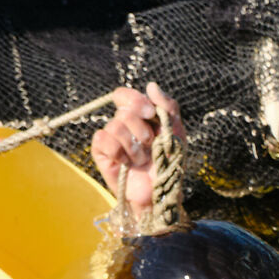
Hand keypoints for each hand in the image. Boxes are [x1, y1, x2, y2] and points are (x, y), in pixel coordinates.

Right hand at [91, 85, 183, 217]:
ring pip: (114, 126)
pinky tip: (126, 163)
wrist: (162, 192)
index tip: (150, 113)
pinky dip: (118, 151)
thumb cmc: (170, 163)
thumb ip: (168, 107)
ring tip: (142, 159)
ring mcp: (111, 139)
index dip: (134, 100)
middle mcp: (123, 125)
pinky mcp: (102, 154)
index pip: (124, 96)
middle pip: (123, 111)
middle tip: (150, 143)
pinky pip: (102, 139)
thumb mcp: (176, 133)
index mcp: (138, 117)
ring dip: (133, 145)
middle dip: (141, 128)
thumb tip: (151, 85)